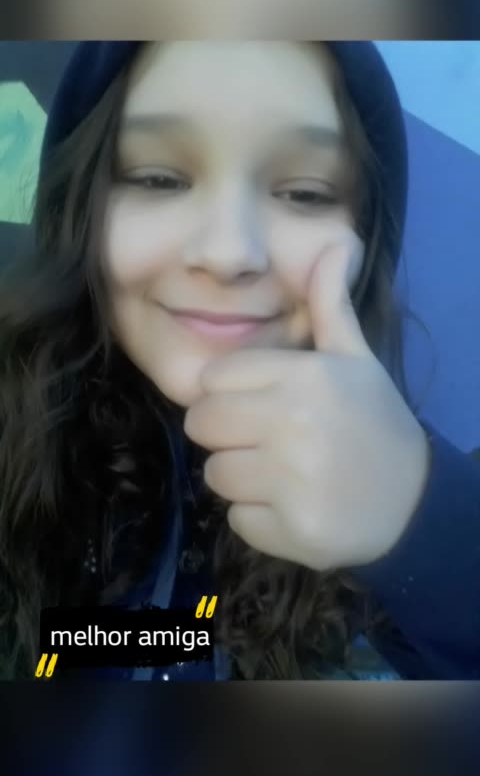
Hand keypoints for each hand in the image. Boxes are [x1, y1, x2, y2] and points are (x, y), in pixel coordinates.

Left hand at [184, 235, 429, 570]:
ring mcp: (293, 482)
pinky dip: (260, 520)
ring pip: (215, 476)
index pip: (213, 380)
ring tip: (286, 475)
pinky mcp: (293, 532)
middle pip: (202, 426)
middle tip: (268, 443)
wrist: (414, 503)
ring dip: (242, 480)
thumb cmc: (374, 423)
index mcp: (305, 378)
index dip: (229, 393)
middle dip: (226, 435)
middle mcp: (294, 425)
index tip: (260, 405)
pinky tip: (296, 508)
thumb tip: (334, 244)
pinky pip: (237, 519)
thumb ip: (330, 306)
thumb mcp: (355, 359)